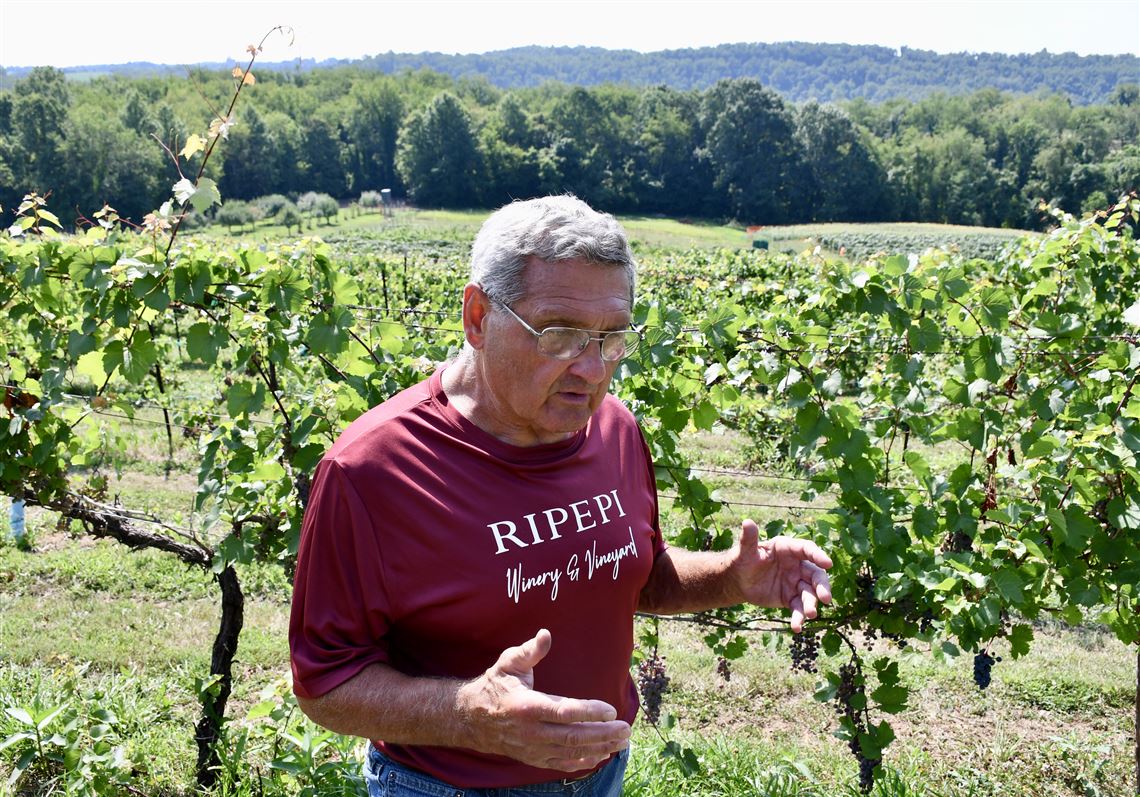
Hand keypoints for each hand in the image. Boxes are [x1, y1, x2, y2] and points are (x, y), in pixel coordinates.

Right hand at [456, 629, 630, 771]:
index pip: (564, 711)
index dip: (589, 711)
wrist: (473, 717)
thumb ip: (530, 650)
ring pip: (571, 752)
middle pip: (573, 736)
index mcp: (528, 706)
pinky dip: (582, 762)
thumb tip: (546, 634)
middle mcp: (531, 731)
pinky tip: (600, 756)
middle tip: (626, 728)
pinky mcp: (533, 758)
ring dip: (599, 748)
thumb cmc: (496, 685)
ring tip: (621, 742)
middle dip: (603, 733)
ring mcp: (533, 748)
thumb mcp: (509, 662)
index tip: (611, 709)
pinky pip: (561, 764)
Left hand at [731, 518, 832, 631]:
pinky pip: (798, 608)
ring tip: (809, 614)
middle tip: (826, 598)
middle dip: (822, 586)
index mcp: (788, 549)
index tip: (827, 563)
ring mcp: (795, 583)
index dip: (818, 555)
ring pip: (809, 594)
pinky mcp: (790, 598)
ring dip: (812, 604)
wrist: (738, 580)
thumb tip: (747, 522)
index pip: (807, 550)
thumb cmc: (743, 560)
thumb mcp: (745, 550)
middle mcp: (797, 566)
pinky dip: (799, 617)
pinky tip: (796, 627)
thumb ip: (749, 539)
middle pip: (815, 575)